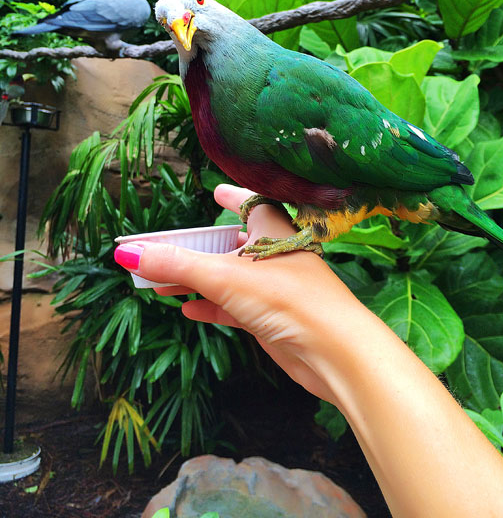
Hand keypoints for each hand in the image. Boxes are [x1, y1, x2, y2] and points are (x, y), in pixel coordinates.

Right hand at [114, 184, 358, 401]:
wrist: (333, 351)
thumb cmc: (288, 298)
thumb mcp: (224, 276)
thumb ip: (176, 264)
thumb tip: (127, 254)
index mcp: (272, 228)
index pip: (249, 203)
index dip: (231, 197)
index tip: (215, 193)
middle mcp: (275, 253)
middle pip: (229, 244)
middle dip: (196, 248)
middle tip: (164, 250)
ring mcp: (274, 287)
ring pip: (228, 278)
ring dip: (197, 279)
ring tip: (162, 282)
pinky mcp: (273, 317)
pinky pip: (234, 307)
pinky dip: (211, 306)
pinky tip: (188, 309)